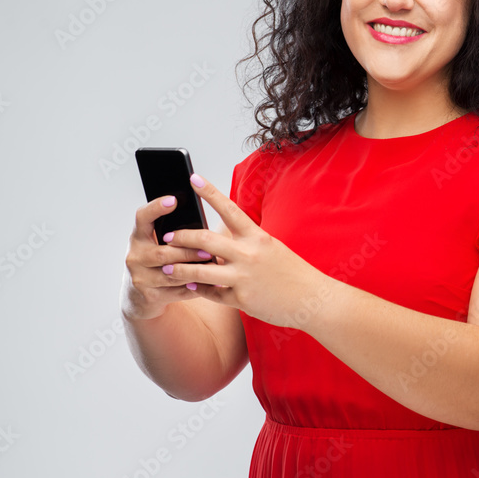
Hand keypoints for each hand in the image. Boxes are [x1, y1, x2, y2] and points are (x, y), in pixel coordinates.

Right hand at [121, 193, 228, 320]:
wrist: (141, 296)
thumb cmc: (157, 261)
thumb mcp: (157, 243)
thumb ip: (174, 232)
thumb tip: (201, 217)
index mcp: (138, 237)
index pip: (142, 217)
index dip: (156, 208)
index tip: (173, 200)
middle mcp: (135, 256)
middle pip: (163, 252)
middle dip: (187, 251)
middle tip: (208, 250)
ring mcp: (140, 278)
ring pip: (171, 274)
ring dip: (194, 271)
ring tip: (213, 266)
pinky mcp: (149, 296)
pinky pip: (176, 291)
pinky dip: (194, 287)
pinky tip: (209, 283)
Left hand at [161, 173, 331, 328]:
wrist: (312, 299)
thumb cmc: (292, 272)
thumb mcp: (271, 249)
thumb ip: (246, 243)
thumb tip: (218, 241)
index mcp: (257, 237)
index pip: (229, 209)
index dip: (210, 192)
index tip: (193, 178)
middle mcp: (249, 254)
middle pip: (205, 240)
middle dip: (182, 237)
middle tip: (166, 236)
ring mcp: (244, 277)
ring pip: (202, 271)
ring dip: (181, 270)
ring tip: (167, 268)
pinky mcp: (242, 299)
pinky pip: (213, 294)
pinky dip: (201, 292)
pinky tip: (191, 289)